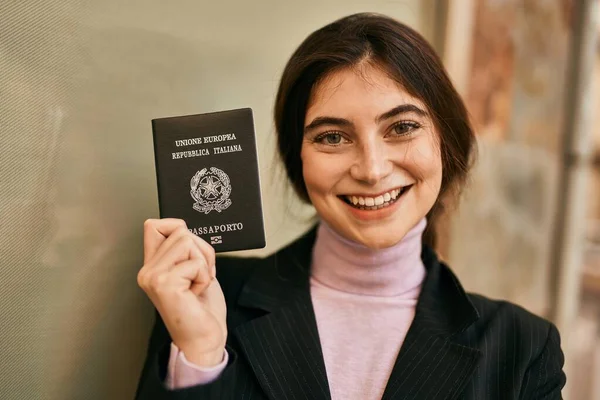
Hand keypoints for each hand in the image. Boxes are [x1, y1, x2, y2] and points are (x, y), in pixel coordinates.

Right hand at [137, 218, 226, 366]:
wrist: (204, 338)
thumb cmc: (201, 307)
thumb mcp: (192, 269)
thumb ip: (183, 249)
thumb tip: (183, 228)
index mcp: (152, 266)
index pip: (154, 225)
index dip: (179, 229)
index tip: (191, 254)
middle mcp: (147, 271)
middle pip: (180, 231)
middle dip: (200, 251)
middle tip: (198, 277)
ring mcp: (153, 277)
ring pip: (187, 241)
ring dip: (203, 264)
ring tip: (196, 284)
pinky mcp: (164, 284)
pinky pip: (195, 262)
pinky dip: (205, 277)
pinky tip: (196, 293)